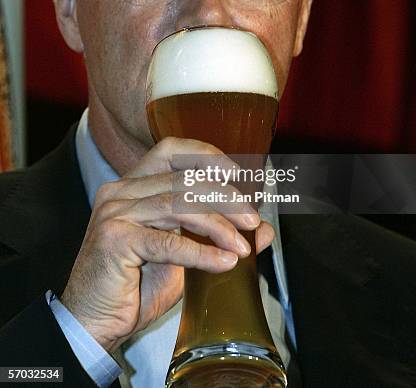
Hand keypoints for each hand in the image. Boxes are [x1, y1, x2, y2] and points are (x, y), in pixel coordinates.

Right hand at [60, 138, 273, 351]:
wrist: (94, 322)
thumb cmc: (136, 286)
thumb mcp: (186, 257)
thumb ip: (219, 238)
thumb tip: (264, 229)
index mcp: (133, 185)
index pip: (170, 150)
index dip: (205, 155)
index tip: (237, 174)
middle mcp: (120, 191)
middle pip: (182, 180)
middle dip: (225, 199)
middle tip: (251, 221)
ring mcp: (114, 212)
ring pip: (178, 205)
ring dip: (217, 225)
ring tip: (242, 246)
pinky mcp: (115, 239)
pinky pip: (168, 242)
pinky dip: (200, 252)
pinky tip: (224, 262)